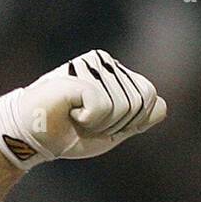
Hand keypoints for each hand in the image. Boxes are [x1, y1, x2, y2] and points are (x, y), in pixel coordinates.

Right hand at [0, 49, 165, 169]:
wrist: (37, 137)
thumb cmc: (70, 133)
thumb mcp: (112, 130)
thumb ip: (138, 119)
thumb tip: (163, 105)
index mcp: (115, 72)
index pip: (149, 97)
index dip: (132, 121)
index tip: (105, 123)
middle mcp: (105, 64)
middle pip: (139, 102)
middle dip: (117, 124)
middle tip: (89, 122)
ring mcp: (92, 67)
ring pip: (122, 106)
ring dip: (101, 123)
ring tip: (78, 117)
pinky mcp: (79, 76)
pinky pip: (103, 107)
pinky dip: (89, 120)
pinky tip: (71, 112)